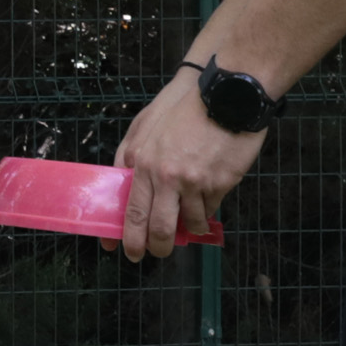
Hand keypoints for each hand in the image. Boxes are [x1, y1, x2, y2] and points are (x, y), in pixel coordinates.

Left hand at [113, 66, 268, 258]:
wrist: (225, 94)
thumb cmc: (182, 108)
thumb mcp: (143, 126)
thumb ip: (129, 156)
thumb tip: (120, 184)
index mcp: (143, 163)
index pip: (133, 211)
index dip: (130, 237)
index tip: (129, 251)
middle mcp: (167, 177)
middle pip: (160, 227)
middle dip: (158, 247)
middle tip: (159, 251)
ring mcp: (195, 182)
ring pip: (190, 222)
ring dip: (190, 227)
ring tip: (191, 221)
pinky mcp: (221, 183)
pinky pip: (212, 209)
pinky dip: (208, 210)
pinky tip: (207, 200)